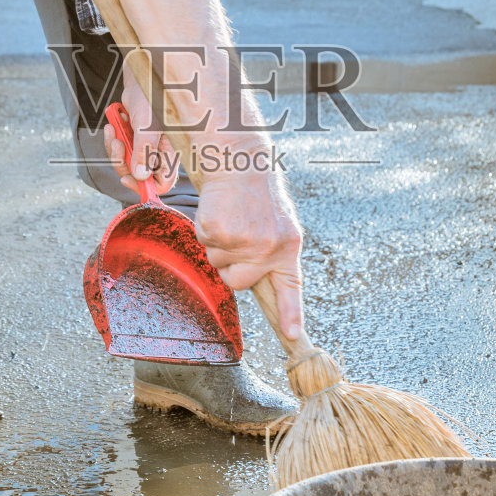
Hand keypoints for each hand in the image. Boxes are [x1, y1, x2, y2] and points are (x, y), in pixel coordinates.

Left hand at [102, 71, 177, 193]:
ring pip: (127, 162)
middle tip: (117, 145)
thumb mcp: (146, 126)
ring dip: (115, 148)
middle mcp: (159, 151)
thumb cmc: (151, 96)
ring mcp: (146, 145)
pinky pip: (121, 149)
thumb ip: (143, 152)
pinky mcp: (135, 138)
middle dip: (123, 162)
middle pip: (139, 175)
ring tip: (113, 130)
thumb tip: (139, 177)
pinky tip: (114, 124)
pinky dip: (114, 138)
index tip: (127, 179)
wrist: (141, 75)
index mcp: (170, 152)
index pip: (162, 183)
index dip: (144, 186)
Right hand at [196, 166, 304, 341]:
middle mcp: (270, 247)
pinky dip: (204, 229)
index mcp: (289, 245)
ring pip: (218, 263)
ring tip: (229, 218)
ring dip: (217, 244)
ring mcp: (245, 241)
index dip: (291, 314)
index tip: (291, 336)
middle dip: (230, 266)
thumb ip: (273, 251)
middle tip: (235, 237)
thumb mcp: (277, 223)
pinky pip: (204, 244)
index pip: (290, 287)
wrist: (240, 160)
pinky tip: (218, 211)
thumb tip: (262, 278)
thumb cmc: (255, 192)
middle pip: (238, 282)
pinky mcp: (221, 232)